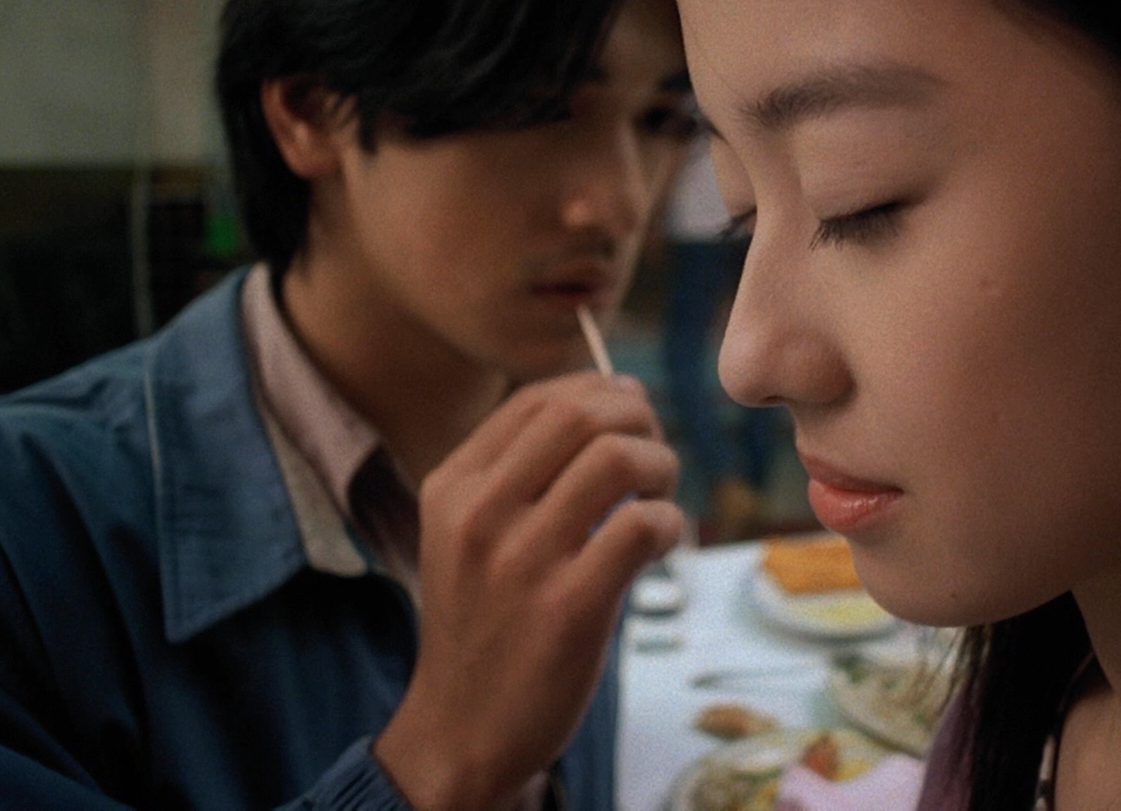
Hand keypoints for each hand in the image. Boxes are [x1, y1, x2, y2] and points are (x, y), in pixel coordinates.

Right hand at [373, 372, 682, 810]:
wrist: (462, 729)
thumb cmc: (486, 622)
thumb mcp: (468, 533)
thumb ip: (519, 469)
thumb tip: (614, 395)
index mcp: (452, 487)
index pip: (537, 398)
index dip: (600, 392)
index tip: (629, 415)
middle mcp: (479, 515)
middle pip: (580, 415)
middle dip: (638, 420)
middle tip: (655, 453)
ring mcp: (522, 561)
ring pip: (617, 460)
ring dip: (661, 466)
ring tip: (661, 494)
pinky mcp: (569, 608)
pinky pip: (643, 526)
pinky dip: (669, 522)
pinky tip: (661, 541)